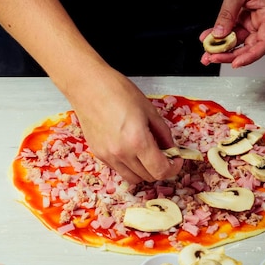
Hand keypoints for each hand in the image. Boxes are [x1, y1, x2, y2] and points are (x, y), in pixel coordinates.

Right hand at [65, 66, 182, 183]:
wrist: (88, 86)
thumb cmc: (117, 91)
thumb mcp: (149, 109)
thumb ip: (163, 133)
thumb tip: (170, 149)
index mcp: (137, 141)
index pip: (161, 170)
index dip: (174, 168)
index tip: (176, 159)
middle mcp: (122, 154)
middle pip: (148, 177)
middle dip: (161, 168)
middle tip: (164, 154)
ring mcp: (108, 156)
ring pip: (133, 178)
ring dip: (144, 171)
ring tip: (146, 154)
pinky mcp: (98, 154)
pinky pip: (119, 169)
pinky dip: (129, 165)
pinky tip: (130, 149)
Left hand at [200, 0, 264, 67]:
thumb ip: (227, 14)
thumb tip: (219, 34)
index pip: (264, 43)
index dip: (251, 56)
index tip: (236, 63)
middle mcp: (261, 21)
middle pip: (248, 46)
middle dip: (230, 55)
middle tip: (212, 58)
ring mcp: (251, 21)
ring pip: (237, 41)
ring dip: (221, 48)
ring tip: (206, 54)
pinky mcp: (241, 18)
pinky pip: (229, 32)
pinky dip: (218, 37)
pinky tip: (207, 39)